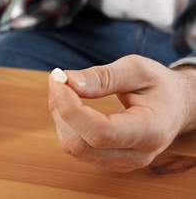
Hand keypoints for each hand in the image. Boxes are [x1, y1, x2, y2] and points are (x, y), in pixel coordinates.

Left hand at [48, 55, 195, 171]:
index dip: (71, 108)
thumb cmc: (159, 86)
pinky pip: (76, 146)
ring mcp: (121, 162)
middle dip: (61, 110)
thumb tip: (69, 82)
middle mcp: (136, 155)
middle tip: (57, 79)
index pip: (100, 132)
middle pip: (80, 144)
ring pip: (73, 147)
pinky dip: (65, 123)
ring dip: (60, 115)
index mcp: (150, 131)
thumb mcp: (137, 70)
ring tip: (64, 87)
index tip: (58, 81)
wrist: (175, 106)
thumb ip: (104, 77)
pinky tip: (69, 102)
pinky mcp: (108, 160)